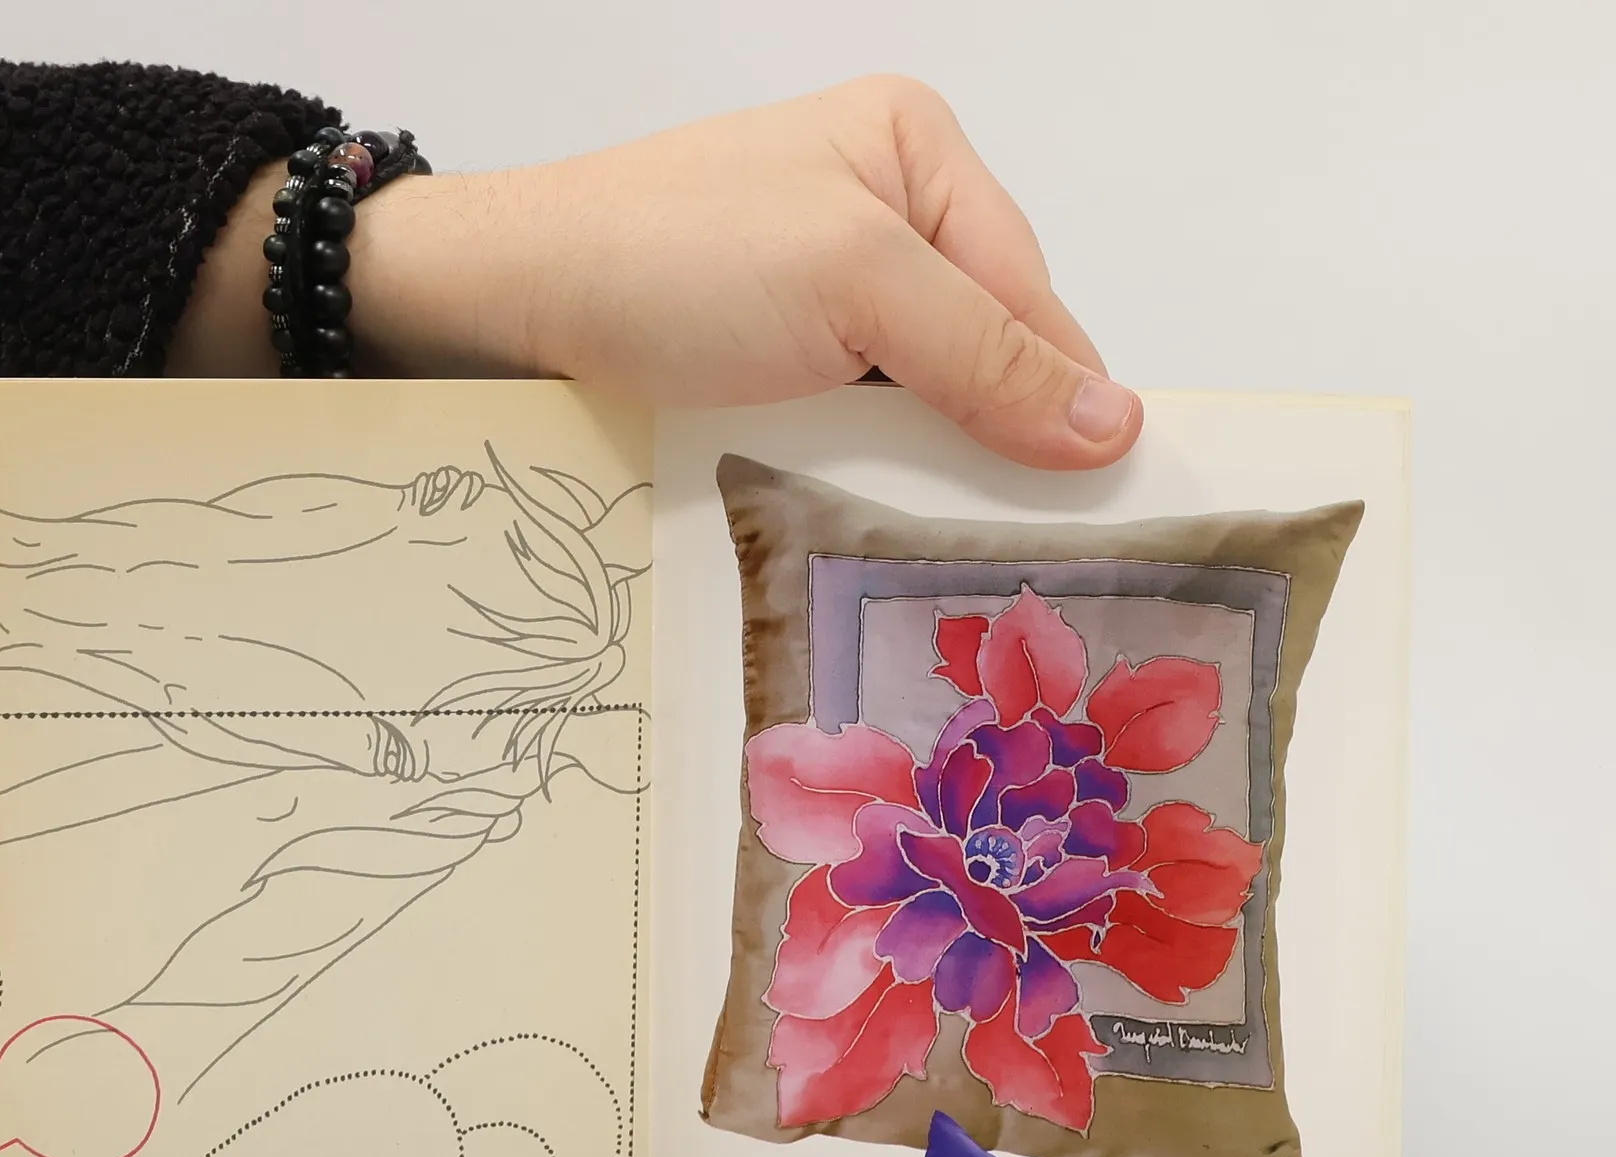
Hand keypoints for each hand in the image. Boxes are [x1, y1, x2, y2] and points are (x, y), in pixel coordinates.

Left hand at [353, 75, 1138, 468]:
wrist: (511, 304)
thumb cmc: (671, 264)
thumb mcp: (851, 285)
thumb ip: (984, 353)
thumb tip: (1114, 425)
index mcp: (917, 151)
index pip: (1031, 291)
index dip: (1059, 397)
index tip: (1094, 503)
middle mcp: (879, 210)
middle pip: (981, 348)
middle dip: (984, 433)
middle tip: (1002, 536)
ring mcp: (821, 286)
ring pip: (920, 397)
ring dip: (919, 463)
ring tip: (924, 529)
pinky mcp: (774, 352)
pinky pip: (855, 419)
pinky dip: (862, 466)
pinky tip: (858, 505)